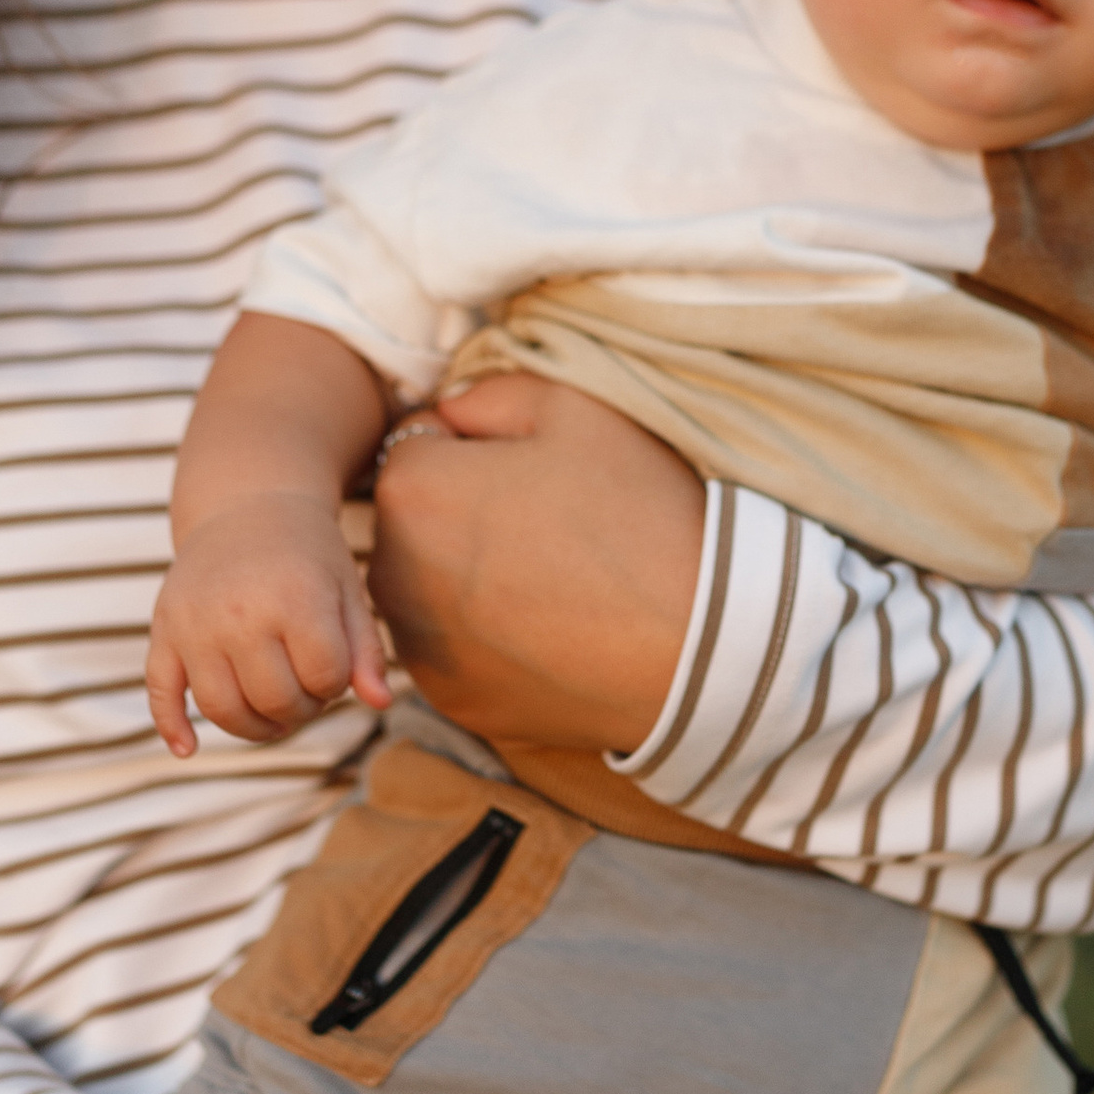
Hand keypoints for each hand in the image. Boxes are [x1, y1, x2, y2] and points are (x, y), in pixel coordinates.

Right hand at [145, 495, 391, 755]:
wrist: (246, 506)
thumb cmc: (307, 554)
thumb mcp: (348, 590)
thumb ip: (365, 649)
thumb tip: (381, 704)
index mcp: (294, 598)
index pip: (323, 679)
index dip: (335, 684)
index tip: (332, 666)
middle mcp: (239, 612)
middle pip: (274, 701)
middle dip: (299, 710)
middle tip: (304, 692)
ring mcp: (195, 623)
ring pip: (221, 708)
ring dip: (252, 728)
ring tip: (271, 716)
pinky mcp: (164, 629)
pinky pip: (159, 690)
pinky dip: (171, 725)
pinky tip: (188, 747)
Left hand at [367, 372, 704, 750]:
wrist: (702, 643)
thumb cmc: (640, 512)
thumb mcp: (573, 409)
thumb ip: (487, 394)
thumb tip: (449, 413)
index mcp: (411, 490)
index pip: (418, 442)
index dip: (478, 445)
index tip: (536, 470)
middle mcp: (391, 575)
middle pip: (414, 520)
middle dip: (461, 512)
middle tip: (550, 524)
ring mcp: (419, 648)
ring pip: (428, 588)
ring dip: (468, 576)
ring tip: (554, 580)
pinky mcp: (452, 700)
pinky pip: (454, 649)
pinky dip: (487, 637)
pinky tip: (552, 631)